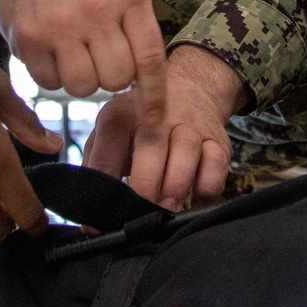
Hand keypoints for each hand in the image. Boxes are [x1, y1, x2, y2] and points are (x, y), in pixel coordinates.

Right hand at [0, 0, 165, 124]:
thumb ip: (137, 27)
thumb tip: (150, 83)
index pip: (150, 57)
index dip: (154, 94)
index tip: (155, 119)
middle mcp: (96, 10)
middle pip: (117, 79)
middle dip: (112, 78)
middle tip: (101, 58)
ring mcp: (60, 25)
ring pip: (84, 87)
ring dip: (82, 79)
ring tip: (77, 54)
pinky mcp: (28, 38)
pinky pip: (50, 84)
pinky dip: (54, 76)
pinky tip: (53, 52)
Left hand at [85, 45, 245, 209]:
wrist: (191, 87)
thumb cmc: (141, 122)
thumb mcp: (113, 131)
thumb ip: (98, 167)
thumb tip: (89, 219)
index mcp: (123, 115)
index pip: (109, 144)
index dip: (103, 183)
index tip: (97, 220)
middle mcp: (158, 115)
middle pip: (152, 145)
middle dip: (146, 184)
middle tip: (140, 212)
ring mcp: (190, 126)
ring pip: (187, 152)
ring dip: (176, 186)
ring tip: (166, 208)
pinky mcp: (218, 140)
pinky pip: (217, 166)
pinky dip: (206, 188)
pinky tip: (193, 199)